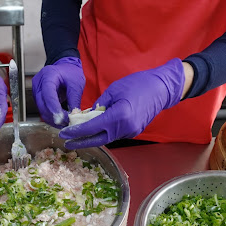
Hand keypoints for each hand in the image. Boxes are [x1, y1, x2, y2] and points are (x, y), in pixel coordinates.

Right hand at [32, 57, 84, 128]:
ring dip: (52, 119)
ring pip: (41, 109)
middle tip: (66, 123)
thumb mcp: (76, 83)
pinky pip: (42, 110)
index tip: (62, 118)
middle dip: (54, 116)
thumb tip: (74, 115)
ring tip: (65, 123)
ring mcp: (36, 91)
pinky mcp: (38, 98)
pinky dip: (51, 117)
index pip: (48, 94)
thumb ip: (74, 99)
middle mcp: (38, 83)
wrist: (65, 68)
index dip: (54, 107)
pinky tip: (60, 120)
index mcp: (48, 75)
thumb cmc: (70, 72)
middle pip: (42, 104)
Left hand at [59, 58, 184, 148]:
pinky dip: (103, 133)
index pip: (91, 128)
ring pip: (106, 138)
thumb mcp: (113, 90)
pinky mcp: (133, 131)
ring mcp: (130, 132)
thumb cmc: (138, 84)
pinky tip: (94, 130)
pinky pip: (114, 134)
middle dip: (80, 142)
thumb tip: (87, 115)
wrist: (161, 88)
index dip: (75, 132)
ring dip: (91, 137)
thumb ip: (99, 105)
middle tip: (66, 142)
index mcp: (118, 116)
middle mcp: (124, 128)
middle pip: (97, 140)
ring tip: (77, 134)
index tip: (63, 134)